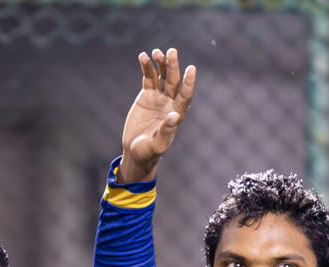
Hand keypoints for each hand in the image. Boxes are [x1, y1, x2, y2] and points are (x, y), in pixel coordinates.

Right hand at [117, 48, 196, 183]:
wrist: (136, 151)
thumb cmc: (148, 152)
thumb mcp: (156, 146)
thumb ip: (166, 132)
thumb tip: (174, 116)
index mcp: (176, 114)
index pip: (185, 95)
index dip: (189, 83)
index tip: (191, 69)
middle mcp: (170, 102)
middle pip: (174, 80)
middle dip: (173, 66)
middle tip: (172, 51)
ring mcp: (158, 97)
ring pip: (162, 76)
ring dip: (160, 63)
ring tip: (156, 52)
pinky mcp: (146, 95)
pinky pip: (148, 78)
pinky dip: (146, 67)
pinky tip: (143, 56)